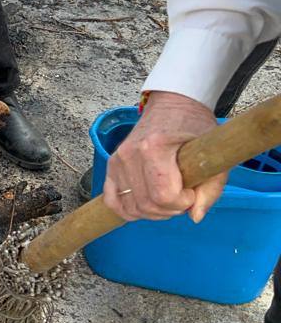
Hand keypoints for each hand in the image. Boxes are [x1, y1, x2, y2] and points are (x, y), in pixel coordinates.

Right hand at [103, 91, 226, 222]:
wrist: (173, 106)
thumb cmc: (194, 127)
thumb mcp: (213, 155)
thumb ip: (210, 189)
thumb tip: (195, 216)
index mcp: (154, 148)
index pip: (163, 196)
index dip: (183, 203)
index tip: (193, 192)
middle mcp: (130, 155)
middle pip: (146, 204)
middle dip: (170, 210)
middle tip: (183, 198)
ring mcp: (117, 160)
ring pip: (130, 206)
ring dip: (152, 212)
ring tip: (167, 200)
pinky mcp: (111, 165)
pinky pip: (112, 200)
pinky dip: (127, 210)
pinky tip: (143, 206)